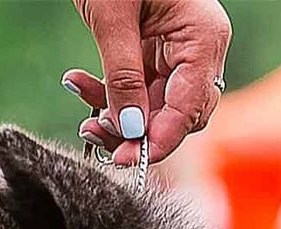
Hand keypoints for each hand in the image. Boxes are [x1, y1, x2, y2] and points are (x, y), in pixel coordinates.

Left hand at [66, 0, 231, 166]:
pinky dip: (108, 95)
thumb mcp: (112, 17)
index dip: (160, 140)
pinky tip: (77, 84)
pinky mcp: (153, 52)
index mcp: (203, 36)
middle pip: (176, 116)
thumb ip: (123, 75)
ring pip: (153, 109)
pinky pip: (136, 90)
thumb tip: (131, 130)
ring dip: (116, 117)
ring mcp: (177, 51)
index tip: (127, 159)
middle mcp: (198, 49)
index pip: (190, 109)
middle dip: (136, 132)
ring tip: (82, 117)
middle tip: (95, 137)